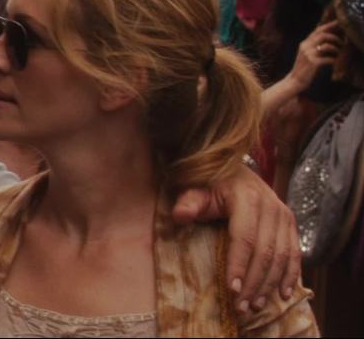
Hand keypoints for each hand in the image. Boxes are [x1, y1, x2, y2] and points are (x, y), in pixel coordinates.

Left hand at [171, 166, 299, 313]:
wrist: (231, 169)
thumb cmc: (208, 182)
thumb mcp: (194, 188)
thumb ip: (188, 203)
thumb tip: (180, 216)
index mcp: (247, 198)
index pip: (245, 238)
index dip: (239, 265)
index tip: (232, 289)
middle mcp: (271, 206)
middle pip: (265, 252)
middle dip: (254, 283)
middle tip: (241, 306)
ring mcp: (284, 215)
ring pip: (281, 256)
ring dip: (270, 284)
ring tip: (255, 306)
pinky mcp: (291, 223)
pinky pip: (295, 253)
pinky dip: (290, 275)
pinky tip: (282, 295)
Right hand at [288, 21, 342, 90]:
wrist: (295, 80)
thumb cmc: (304, 67)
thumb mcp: (307, 54)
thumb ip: (314, 45)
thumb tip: (327, 38)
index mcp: (304, 43)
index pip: (317, 30)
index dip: (329, 25)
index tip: (338, 23)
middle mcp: (305, 47)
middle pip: (323, 35)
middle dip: (335, 37)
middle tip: (341, 42)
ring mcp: (309, 55)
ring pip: (327, 46)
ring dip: (336, 49)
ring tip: (338, 53)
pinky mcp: (313, 63)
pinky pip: (328, 58)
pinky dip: (334, 60)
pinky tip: (333, 62)